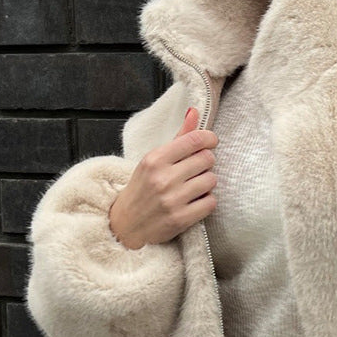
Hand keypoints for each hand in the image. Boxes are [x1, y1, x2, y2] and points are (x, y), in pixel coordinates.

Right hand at [108, 107, 218, 249]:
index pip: (194, 140)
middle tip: (195, 169)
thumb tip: (194, 111)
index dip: (209, 138)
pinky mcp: (180, 219)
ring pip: (211, 180)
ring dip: (206, 182)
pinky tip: (194, 201)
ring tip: (193, 186)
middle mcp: (163, 178)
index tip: (211, 141)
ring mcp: (172, 200)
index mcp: (155, 159)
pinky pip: (211, 202)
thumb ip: (178, 137)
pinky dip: (206, 201)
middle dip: (206, 162)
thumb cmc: (142, 189)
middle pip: (207, 159)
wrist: (124, 225)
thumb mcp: (153, 160)